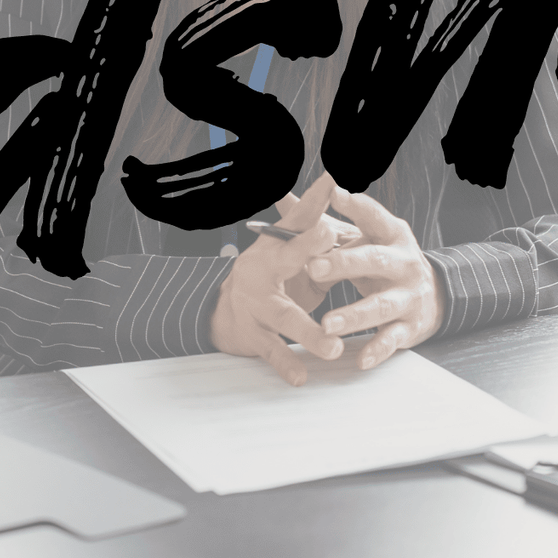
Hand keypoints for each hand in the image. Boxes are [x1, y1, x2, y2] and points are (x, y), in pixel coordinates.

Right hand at [211, 175, 353, 384]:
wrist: (222, 310)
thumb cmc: (269, 275)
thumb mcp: (286, 248)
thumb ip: (310, 224)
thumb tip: (335, 183)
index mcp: (276, 246)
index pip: (298, 218)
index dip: (315, 200)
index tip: (333, 180)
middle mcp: (262, 269)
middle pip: (286, 256)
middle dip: (307, 246)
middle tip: (329, 235)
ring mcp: (255, 304)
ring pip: (284, 316)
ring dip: (309, 331)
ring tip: (332, 346)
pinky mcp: (251, 334)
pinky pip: (272, 350)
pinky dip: (286, 364)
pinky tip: (301, 377)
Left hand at [303, 188, 443, 371]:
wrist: (434, 294)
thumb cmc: (385, 260)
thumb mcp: (366, 236)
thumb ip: (326, 221)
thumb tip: (282, 197)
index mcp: (392, 234)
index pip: (373, 216)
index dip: (355, 205)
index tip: (334, 192)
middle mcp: (404, 262)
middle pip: (374, 260)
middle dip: (344, 264)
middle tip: (313, 266)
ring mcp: (408, 295)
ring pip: (380, 305)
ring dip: (353, 315)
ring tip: (327, 324)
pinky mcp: (410, 326)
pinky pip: (391, 339)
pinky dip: (376, 349)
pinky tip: (360, 359)